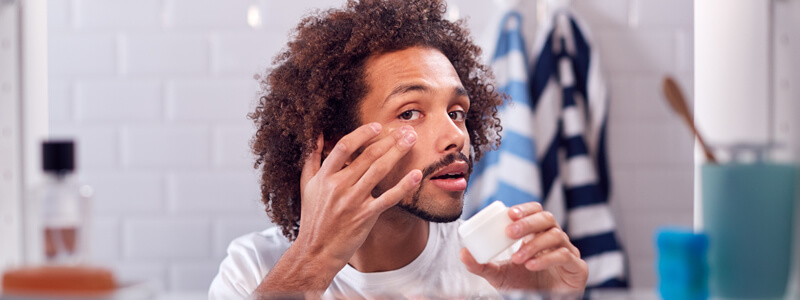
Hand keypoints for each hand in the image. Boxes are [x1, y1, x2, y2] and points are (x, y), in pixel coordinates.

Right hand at [296, 123, 421, 269]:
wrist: (316, 251)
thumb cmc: (313, 216)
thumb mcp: (306, 185)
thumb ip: (312, 158)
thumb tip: (318, 134)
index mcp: (325, 176)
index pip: (345, 146)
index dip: (363, 133)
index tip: (377, 125)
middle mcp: (339, 186)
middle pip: (368, 155)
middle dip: (389, 139)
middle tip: (406, 129)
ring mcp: (353, 201)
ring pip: (379, 170)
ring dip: (398, 152)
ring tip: (411, 140)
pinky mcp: (366, 216)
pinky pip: (389, 198)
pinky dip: (403, 185)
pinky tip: (417, 174)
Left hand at [459, 202, 587, 292]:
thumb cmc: (523, 287)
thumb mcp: (498, 275)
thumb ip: (481, 265)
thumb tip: (462, 253)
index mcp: (538, 234)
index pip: (535, 211)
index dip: (525, 210)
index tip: (510, 214)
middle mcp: (555, 239)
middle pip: (547, 219)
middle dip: (527, 223)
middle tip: (509, 232)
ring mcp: (568, 252)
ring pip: (556, 235)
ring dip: (534, 244)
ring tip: (518, 258)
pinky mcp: (577, 268)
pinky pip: (565, 256)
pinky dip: (546, 258)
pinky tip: (532, 265)